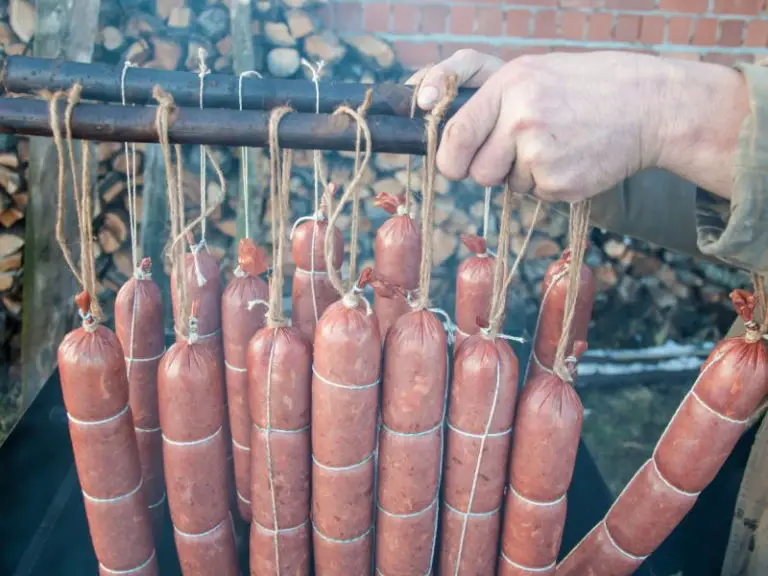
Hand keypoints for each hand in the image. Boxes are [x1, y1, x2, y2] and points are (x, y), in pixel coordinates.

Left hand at [410, 50, 748, 201]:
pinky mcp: (560, 183)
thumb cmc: (583, 87)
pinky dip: (549, 183)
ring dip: (523, 175)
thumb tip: (443, 129)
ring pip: (507, 186)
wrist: (648, 105)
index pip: (455, 134)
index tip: (453, 164)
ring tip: (556, 145)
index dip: (448, 157)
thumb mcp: (532, 74)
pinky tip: (573, 157)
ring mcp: (541, 153)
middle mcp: (521, 118)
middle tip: (518, 150)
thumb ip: (487, 100)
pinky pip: (535, 195)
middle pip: (477, 172)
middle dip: (490, 169)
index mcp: (509, 85)